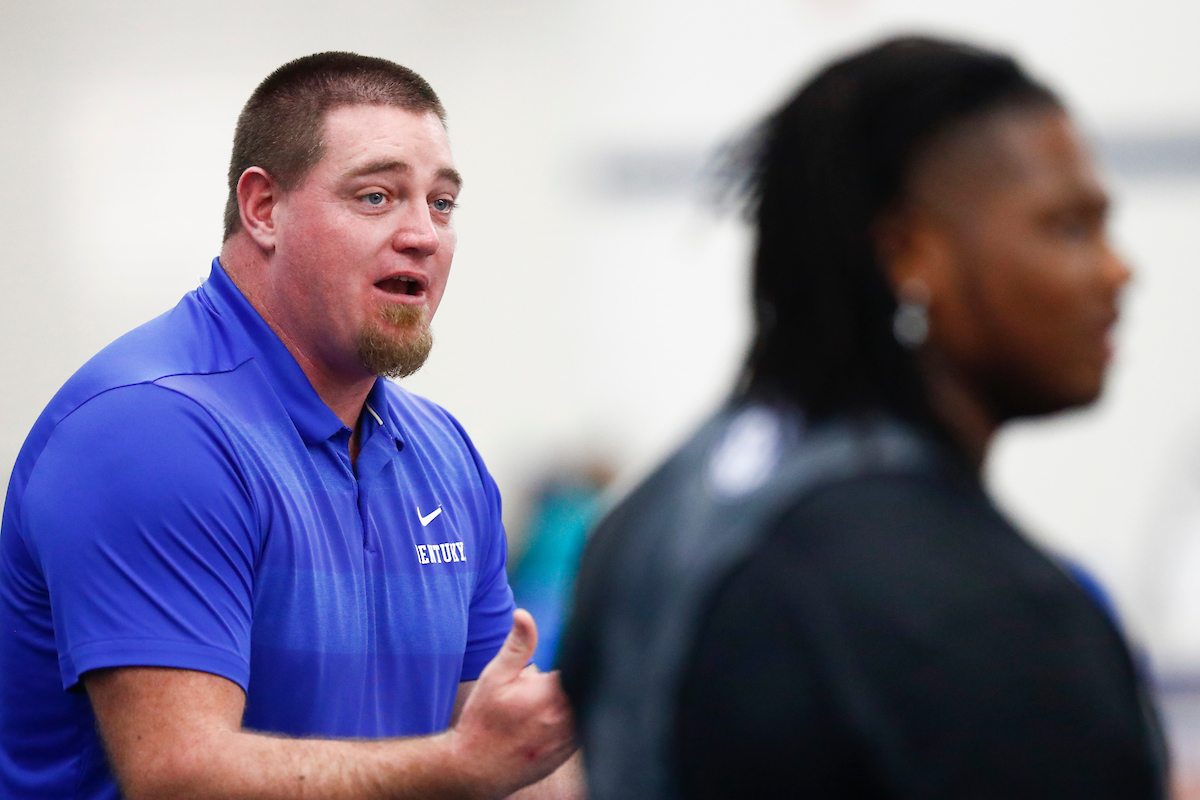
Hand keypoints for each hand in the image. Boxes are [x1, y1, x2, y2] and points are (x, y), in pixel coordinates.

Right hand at [449, 609, 575, 798]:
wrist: (475, 768)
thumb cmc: (482, 720)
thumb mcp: (495, 677)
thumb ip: (517, 645)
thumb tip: (524, 615)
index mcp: (549, 694)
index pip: (578, 663)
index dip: (572, 656)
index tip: (562, 660)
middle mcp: (565, 717)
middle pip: (584, 685)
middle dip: (571, 679)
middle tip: (547, 685)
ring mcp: (569, 739)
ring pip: (586, 707)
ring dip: (576, 700)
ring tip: (546, 703)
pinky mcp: (569, 753)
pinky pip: (583, 729)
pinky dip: (575, 720)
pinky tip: (549, 721)